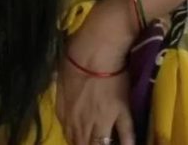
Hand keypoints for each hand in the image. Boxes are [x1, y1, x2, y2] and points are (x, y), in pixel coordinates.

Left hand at [55, 6, 136, 144]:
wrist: (95, 52)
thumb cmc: (73, 58)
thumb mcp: (59, 78)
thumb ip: (62, 97)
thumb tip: (65, 101)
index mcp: (65, 112)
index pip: (70, 135)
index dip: (75, 140)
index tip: (80, 140)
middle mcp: (82, 121)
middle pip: (83, 143)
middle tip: (91, 143)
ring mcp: (103, 120)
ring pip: (101, 144)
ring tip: (107, 144)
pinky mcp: (121, 113)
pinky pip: (126, 134)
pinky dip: (128, 143)